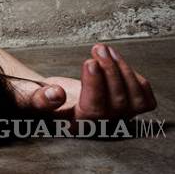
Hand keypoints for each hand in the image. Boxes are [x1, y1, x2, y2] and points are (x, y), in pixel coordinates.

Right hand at [22, 43, 156, 120]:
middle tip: (98, 48)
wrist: (53, 98)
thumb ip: (39, 99)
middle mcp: (103, 126)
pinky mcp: (129, 109)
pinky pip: (145, 99)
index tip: (89, 62)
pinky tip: (117, 61)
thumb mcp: (29, 97)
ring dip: (123, 70)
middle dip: (110, 71)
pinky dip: (136, 78)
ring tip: (104, 49)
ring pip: (135, 100)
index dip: (95, 86)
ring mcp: (119, 118)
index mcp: (78, 126)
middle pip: (117, 102)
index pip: (95, 110)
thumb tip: (56, 94)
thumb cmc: (41, 97)